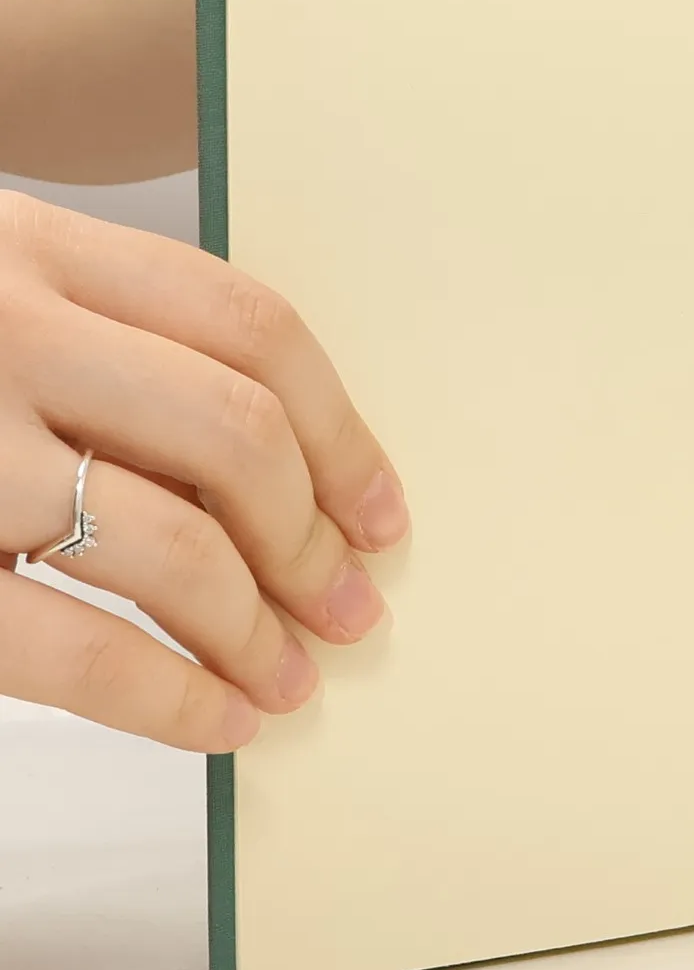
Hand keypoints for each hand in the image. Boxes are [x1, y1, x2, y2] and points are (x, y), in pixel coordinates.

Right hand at [0, 192, 406, 750]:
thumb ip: (91, 337)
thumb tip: (270, 472)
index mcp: (29, 246)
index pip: (247, 325)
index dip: (341, 428)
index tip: (383, 510)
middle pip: (231, 430)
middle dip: (311, 537)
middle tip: (350, 608)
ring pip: (166, 540)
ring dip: (254, 625)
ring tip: (291, 679)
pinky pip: (65, 643)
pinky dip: (165, 695)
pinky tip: (217, 723)